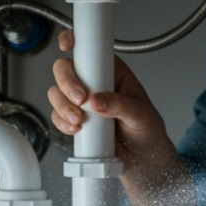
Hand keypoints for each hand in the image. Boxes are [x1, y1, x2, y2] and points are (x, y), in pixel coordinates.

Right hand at [47, 29, 195, 205]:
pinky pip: (57, 115)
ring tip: (80, 121)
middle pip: (65, 69)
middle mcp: (94, 82)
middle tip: (80, 99)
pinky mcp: (75, 120)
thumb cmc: (149, 133)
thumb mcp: (142, 116)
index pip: (91, 49)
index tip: (68, 45)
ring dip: (63, 106)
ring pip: (56, 92)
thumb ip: (121, 105)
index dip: (75, 41)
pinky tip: (76, 130)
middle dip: (67, 83)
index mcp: (113, 72)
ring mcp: (82, 102)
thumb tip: (98, 101)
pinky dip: (61, 122)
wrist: (144, 164)